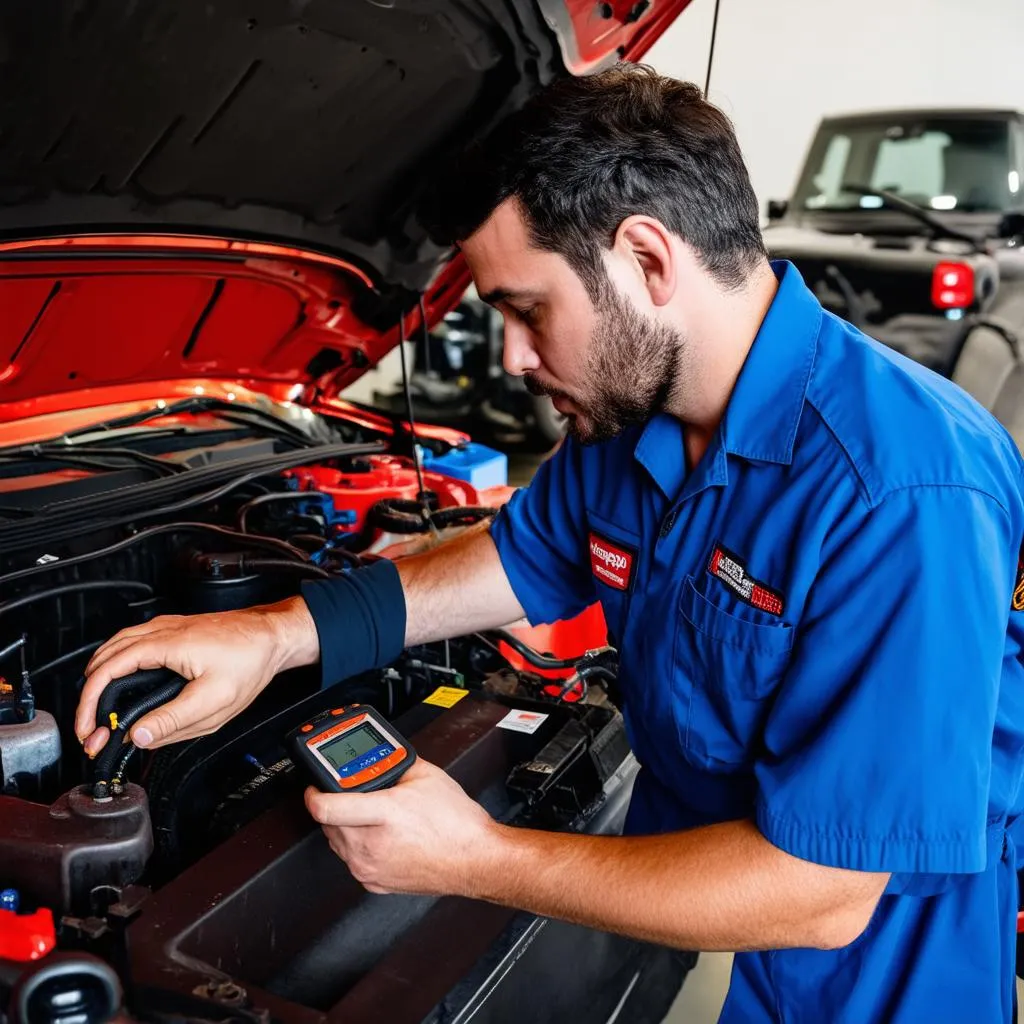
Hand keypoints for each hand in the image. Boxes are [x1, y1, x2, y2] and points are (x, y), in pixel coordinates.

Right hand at [75, 597, 319, 753]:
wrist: (272, 635)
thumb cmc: (251, 659)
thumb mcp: (215, 700)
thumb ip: (174, 721)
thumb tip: (139, 736)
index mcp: (167, 644)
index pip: (107, 671)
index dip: (89, 704)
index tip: (87, 729)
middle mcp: (161, 630)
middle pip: (104, 659)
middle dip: (91, 696)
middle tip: (92, 727)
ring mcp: (165, 628)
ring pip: (115, 649)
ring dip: (101, 680)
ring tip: (101, 712)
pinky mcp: (172, 631)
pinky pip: (131, 645)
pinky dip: (117, 667)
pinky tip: (122, 685)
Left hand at [304, 759, 504, 896]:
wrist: (474, 859)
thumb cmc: (457, 824)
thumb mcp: (427, 776)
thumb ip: (395, 764)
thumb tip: (379, 760)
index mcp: (384, 814)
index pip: (326, 808)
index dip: (312, 793)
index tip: (313, 787)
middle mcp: (372, 845)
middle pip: (328, 823)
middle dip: (333, 806)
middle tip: (349, 796)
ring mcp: (371, 867)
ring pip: (336, 842)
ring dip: (343, 826)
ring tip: (367, 815)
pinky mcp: (374, 883)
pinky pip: (351, 860)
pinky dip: (356, 847)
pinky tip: (377, 836)